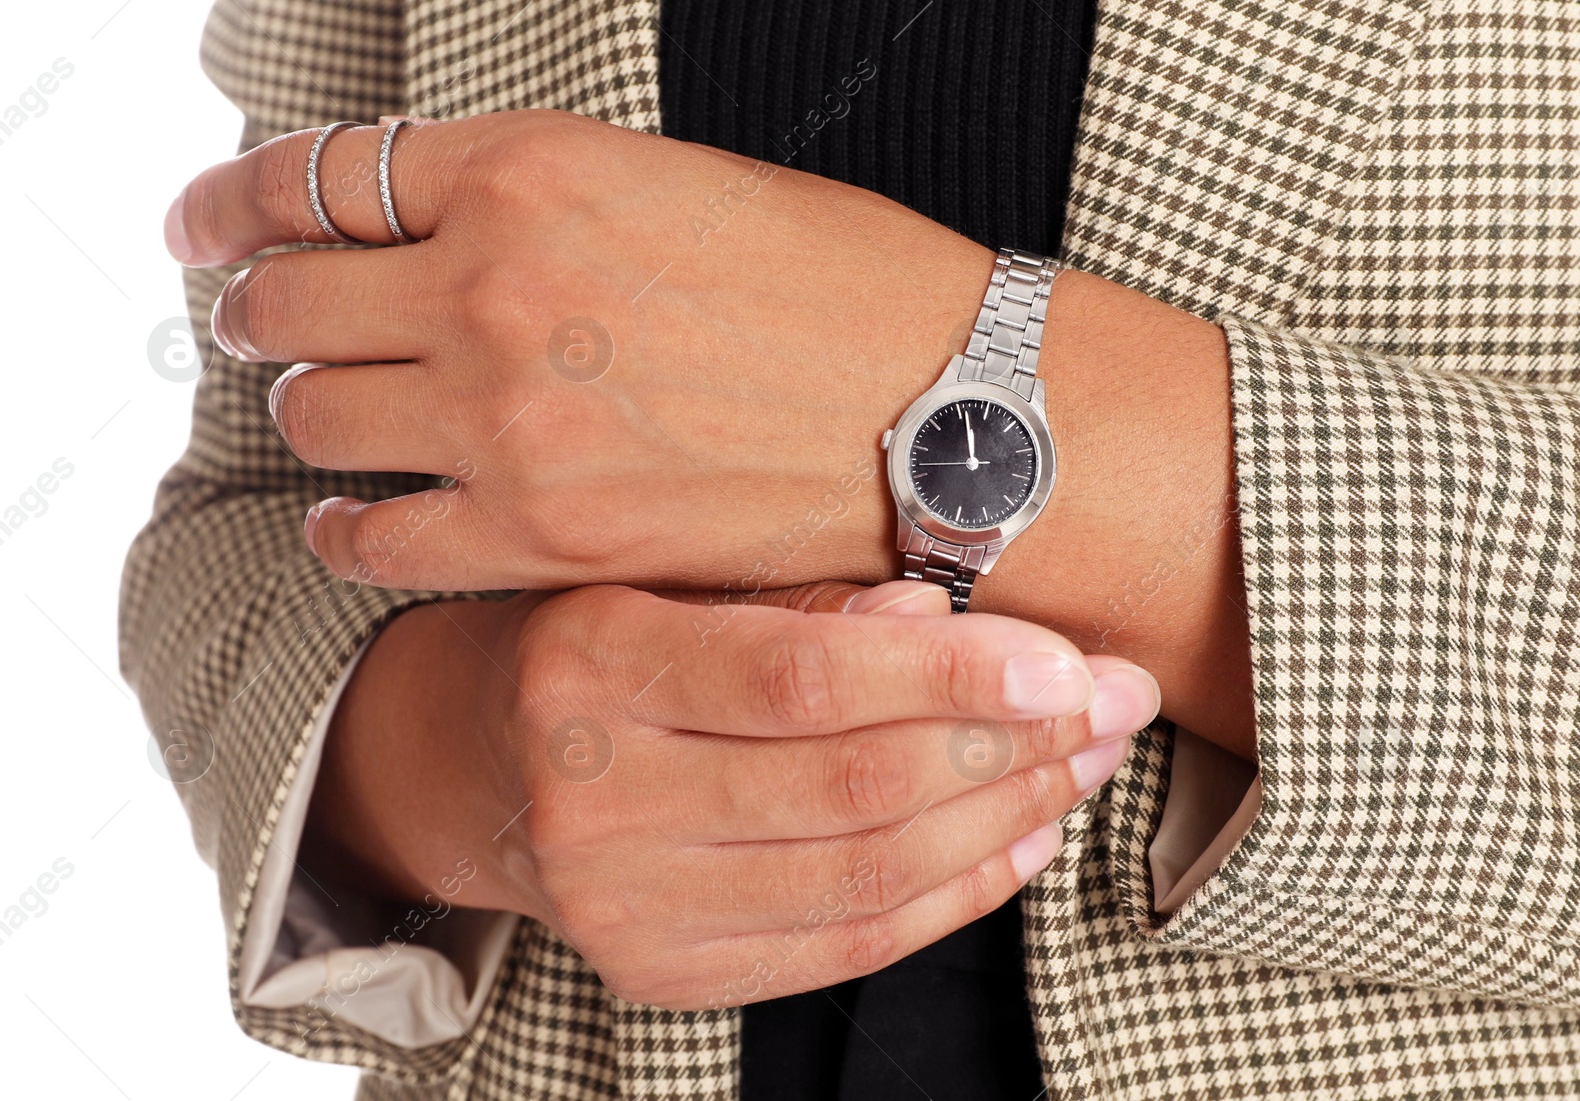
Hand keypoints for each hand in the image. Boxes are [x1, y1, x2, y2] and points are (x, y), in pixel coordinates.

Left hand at [168, 110, 993, 591]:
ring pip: (312, 414)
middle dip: (256, 307)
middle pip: (290, 299)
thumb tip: (449, 227)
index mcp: (535, 169)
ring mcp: (509, 417)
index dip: (237, 199)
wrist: (962, 417)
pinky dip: (342, 531)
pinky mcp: (542, 534)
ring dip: (302, 410)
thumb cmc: (853, 293)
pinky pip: (371, 537)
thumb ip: (542, 201)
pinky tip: (348, 525)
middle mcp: (497, 284)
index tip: (206, 224)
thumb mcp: (684, 187)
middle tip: (256, 319)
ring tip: (318, 415)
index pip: (321, 175)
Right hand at [303, 580, 1160, 1009]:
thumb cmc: (587, 646)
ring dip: (1002, 817)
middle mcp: (591, 796)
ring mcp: (620, 904)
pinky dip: (952, 896)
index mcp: (589, 663)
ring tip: (1083, 762)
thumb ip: (796, 599)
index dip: (948, 675)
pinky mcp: (658, 971)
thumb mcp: (661, 580)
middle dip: (1010, 744)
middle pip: (850, 787)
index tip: (1066, 661)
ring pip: (863, 874)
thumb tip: (937, 619)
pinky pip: (841, 944)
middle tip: (1111, 702)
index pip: (798, 680)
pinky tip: (1021, 839)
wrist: (467, 766)